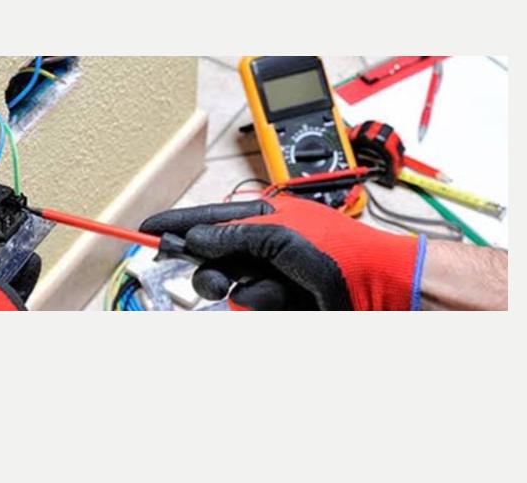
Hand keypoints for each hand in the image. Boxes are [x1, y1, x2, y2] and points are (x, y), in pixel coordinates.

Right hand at [140, 195, 424, 310]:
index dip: (177, 225)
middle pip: (213, 260)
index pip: (208, 219)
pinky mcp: (279, 302)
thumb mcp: (280, 236)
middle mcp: (263, 245)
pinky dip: (270, 307)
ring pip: (233, 290)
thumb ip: (232, 236)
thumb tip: (195, 237)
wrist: (378, 286)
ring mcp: (271, 274)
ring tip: (283, 292)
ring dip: (255, 294)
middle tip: (218, 282)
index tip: (147, 230)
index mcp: (262, 217)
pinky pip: (253, 307)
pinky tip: (294, 303)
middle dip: (212, 272)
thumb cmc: (338, 250)